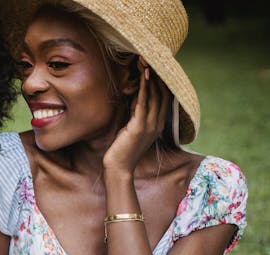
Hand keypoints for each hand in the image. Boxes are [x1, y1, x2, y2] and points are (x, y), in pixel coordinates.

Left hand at [103, 57, 170, 173]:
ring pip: (155, 95)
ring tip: (147, 60)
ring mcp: (150, 125)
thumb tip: (135, 94)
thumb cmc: (122, 148)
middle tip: (153, 56)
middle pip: (163, 92)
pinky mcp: (139, 127)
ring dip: (151, 76)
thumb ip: (136, 112)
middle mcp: (158, 123)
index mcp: (158, 124)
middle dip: (158, 74)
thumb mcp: (131, 126)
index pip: (164, 97)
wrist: (118, 168)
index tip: (157, 64)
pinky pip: (144, 103)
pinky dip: (145, 88)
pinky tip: (143, 76)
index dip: (162, 80)